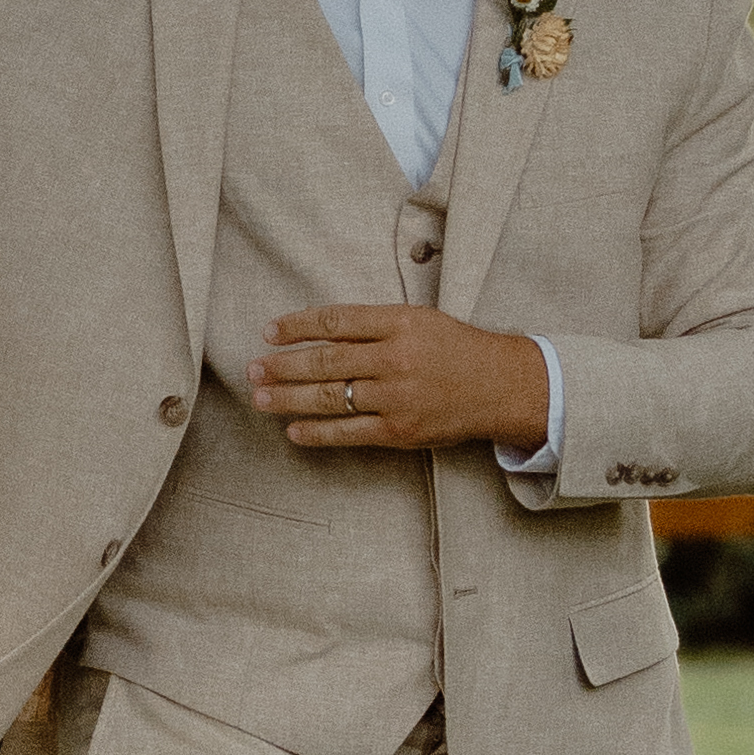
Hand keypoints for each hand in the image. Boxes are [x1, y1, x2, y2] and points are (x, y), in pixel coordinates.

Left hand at [251, 307, 550, 456]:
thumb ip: (372, 327)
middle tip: (252, 369)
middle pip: (325, 362)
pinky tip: (294, 430)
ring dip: (288, 399)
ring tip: (261, 398)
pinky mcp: (401, 431)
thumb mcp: (417, 322)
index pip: (336, 321)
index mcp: (401, 323)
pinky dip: (317, 433)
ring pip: (330, 398)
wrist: (501, 387)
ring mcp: (398, 398)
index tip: (268, 331)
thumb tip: (316, 337)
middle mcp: (397, 359)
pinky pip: (349, 433)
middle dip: (282, 366)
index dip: (296, 326)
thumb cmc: (454, 349)